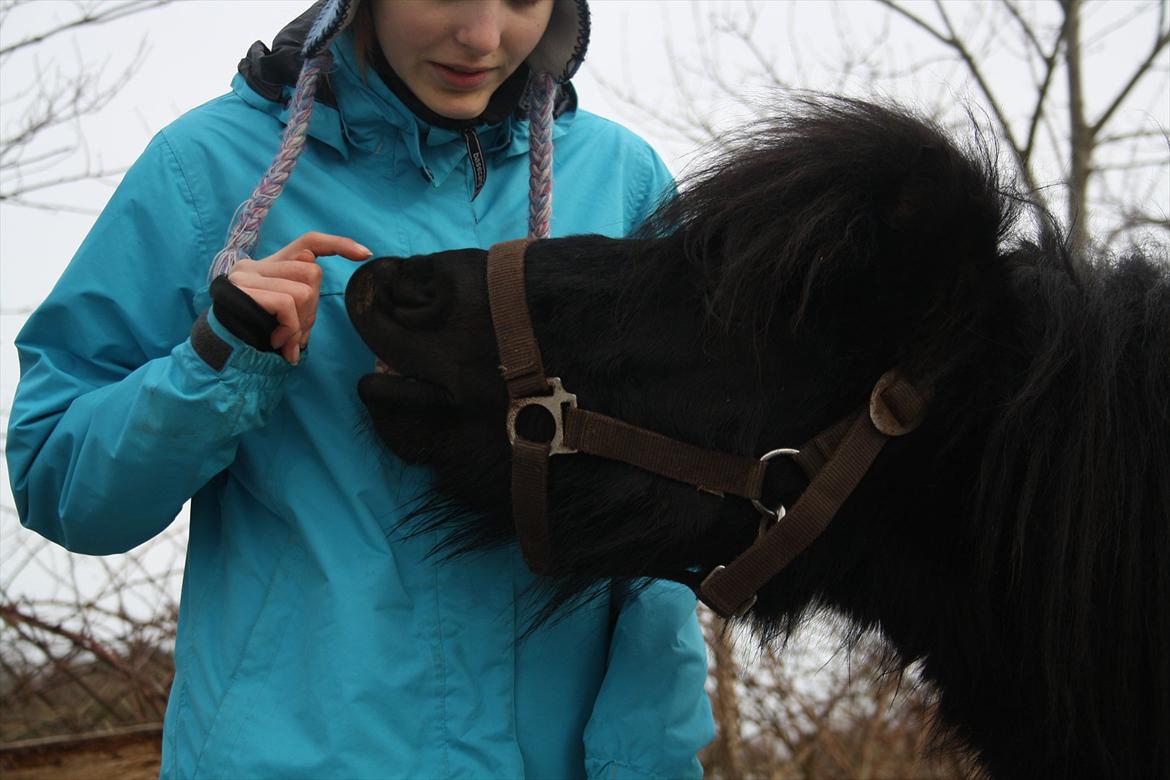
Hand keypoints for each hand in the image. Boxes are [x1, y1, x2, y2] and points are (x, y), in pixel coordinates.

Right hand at [228, 232, 371, 363]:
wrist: (221, 354)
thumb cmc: (258, 336)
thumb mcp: (286, 317)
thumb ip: (303, 298)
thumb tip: (314, 264)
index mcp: (270, 266)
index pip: (309, 242)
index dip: (338, 244)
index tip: (365, 253)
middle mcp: (255, 265)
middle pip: (311, 272)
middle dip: (312, 309)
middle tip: (296, 334)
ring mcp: (246, 275)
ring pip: (302, 290)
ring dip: (300, 323)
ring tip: (286, 341)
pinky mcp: (242, 290)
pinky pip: (286, 303)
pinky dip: (290, 326)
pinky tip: (278, 341)